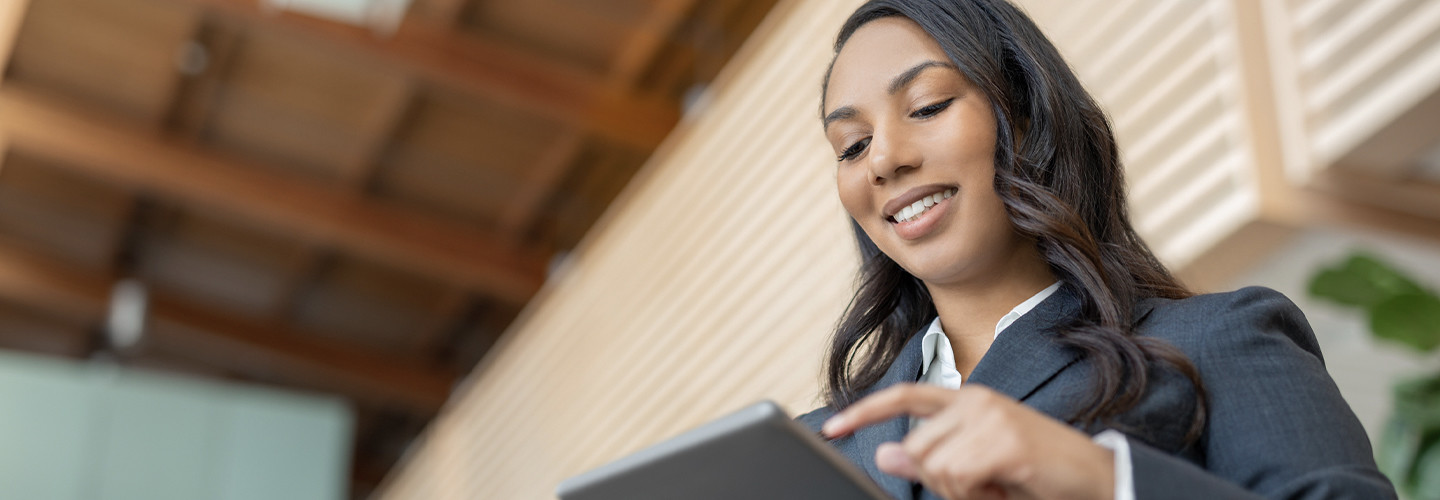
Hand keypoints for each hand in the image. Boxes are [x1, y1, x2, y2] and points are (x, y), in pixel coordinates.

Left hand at [821, 384, 1114, 499]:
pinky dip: (977, 496)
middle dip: (942, 482)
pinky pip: (958, 477)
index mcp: (968, 400)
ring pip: (934, 466)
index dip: (865, 410)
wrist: (1096, 481)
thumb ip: (933, 458)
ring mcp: (990, 416)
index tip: (830, 427)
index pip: (905, 396)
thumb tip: (883, 453)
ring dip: (962, 492)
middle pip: (916, 449)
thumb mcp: (978, 468)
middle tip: (985, 488)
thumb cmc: (1035, 475)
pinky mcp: (1004, 440)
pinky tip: (1006, 489)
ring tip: (999, 487)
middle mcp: (976, 400)